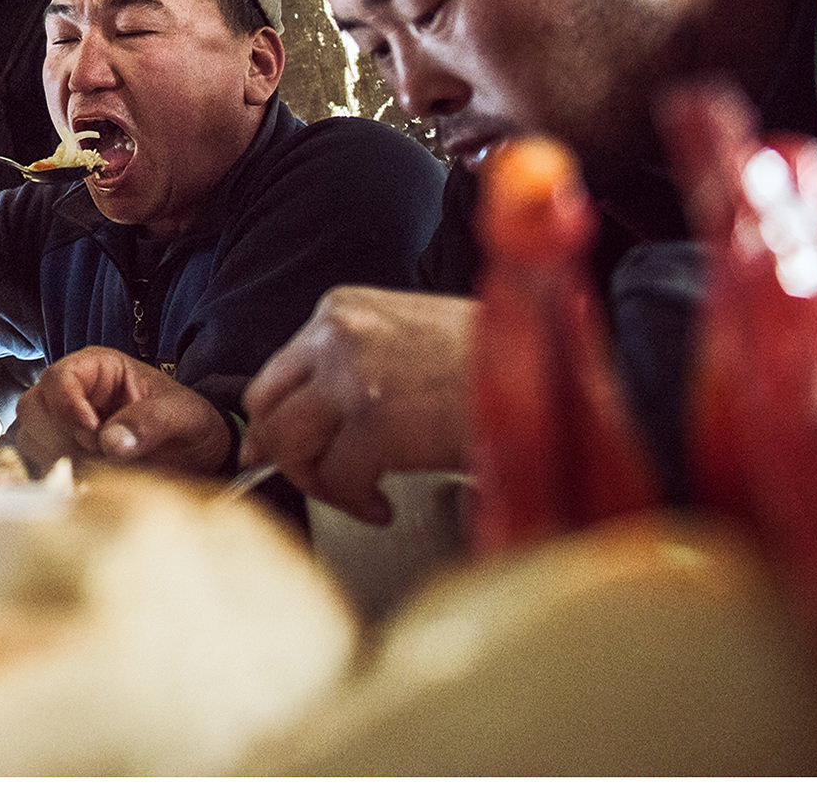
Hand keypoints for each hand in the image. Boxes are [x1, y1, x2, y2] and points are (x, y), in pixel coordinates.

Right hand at [14, 346, 229, 477]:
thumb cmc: (190, 423)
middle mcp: (73, 391)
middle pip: (33, 406)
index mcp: (98, 368)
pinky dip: (59, 474)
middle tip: (97, 455)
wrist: (196, 456)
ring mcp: (63, 423)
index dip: (67, 405)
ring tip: (98, 468)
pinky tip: (90, 480)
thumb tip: (111, 442)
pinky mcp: (62, 453)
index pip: (59, 377)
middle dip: (59, 435)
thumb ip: (151, 422)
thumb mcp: (184, 415)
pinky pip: (39, 462)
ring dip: (58, 456)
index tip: (91, 434)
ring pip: (30, 435)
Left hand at [241, 286, 474, 524]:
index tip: (274, 447)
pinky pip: (336, 477)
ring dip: (317, 480)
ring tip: (355, 492)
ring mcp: (353, 379)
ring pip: (289, 443)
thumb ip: (352, 364)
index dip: (276, 418)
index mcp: (343, 310)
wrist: (548, 376)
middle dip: (282, 452)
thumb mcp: (410, 336)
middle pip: (267, 405)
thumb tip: (307, 415)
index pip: (278, 370)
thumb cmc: (494, 360)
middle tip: (308, 478)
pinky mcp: (377, 427)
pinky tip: (381, 504)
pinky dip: (352, 501)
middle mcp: (338, 336)